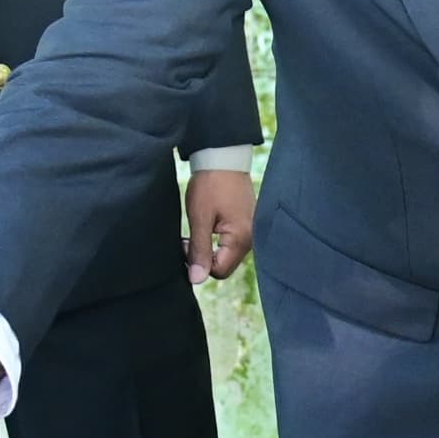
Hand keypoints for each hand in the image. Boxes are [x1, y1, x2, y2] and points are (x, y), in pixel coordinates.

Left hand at [187, 167, 257, 285]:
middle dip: (204, 257)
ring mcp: (252, 231)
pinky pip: (232, 243)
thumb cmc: (210, 184)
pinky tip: (209, 223)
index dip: (198, 263)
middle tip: (190, 236)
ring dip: (210, 247)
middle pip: (224, 265)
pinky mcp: (248, 224)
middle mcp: (252, 239)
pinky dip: (218, 239)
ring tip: (200, 227)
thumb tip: (196, 280)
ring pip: (227, 254)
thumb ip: (199, 251)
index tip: (187, 242)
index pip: (219, 271)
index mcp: (241, 239)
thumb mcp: (200, 218)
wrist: (224, 158)